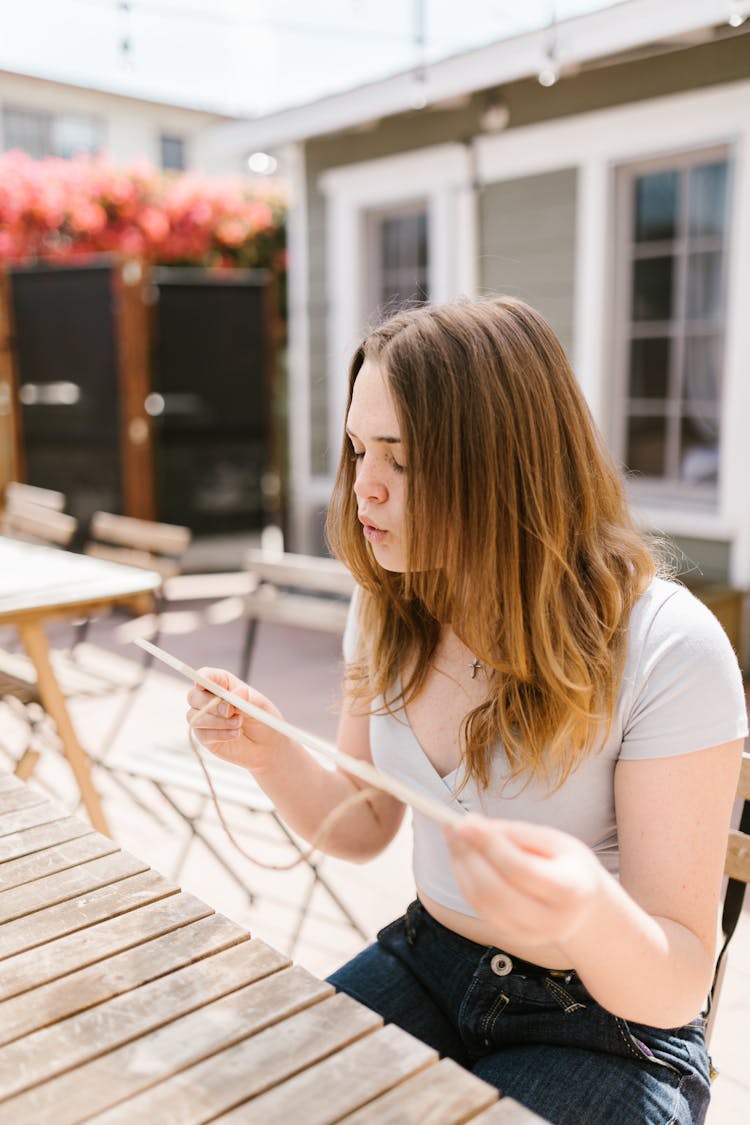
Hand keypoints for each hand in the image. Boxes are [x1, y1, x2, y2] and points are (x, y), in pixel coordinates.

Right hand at [186, 667, 287, 771]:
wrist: (267, 745)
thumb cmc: (262, 719)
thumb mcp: (260, 705)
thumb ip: (246, 699)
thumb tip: (238, 693)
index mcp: (223, 684)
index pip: (206, 676)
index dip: (202, 678)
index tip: (202, 684)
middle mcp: (209, 699)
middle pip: (194, 696)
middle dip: (212, 704)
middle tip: (231, 711)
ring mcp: (204, 718)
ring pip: (196, 717)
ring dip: (218, 721)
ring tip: (238, 724)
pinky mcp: (205, 737)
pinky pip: (202, 734)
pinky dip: (220, 734)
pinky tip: (235, 734)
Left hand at [444, 815, 605, 953]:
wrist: (582, 908)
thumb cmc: (566, 865)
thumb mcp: (555, 841)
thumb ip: (517, 834)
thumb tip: (474, 825)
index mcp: (571, 891)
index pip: (521, 869)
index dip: (490, 845)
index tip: (466, 821)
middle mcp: (551, 921)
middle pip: (495, 891)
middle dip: (468, 856)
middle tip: (452, 826)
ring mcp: (529, 934)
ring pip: (481, 901)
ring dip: (461, 866)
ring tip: (454, 837)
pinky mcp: (510, 936)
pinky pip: (478, 907)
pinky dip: (464, 879)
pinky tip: (462, 857)